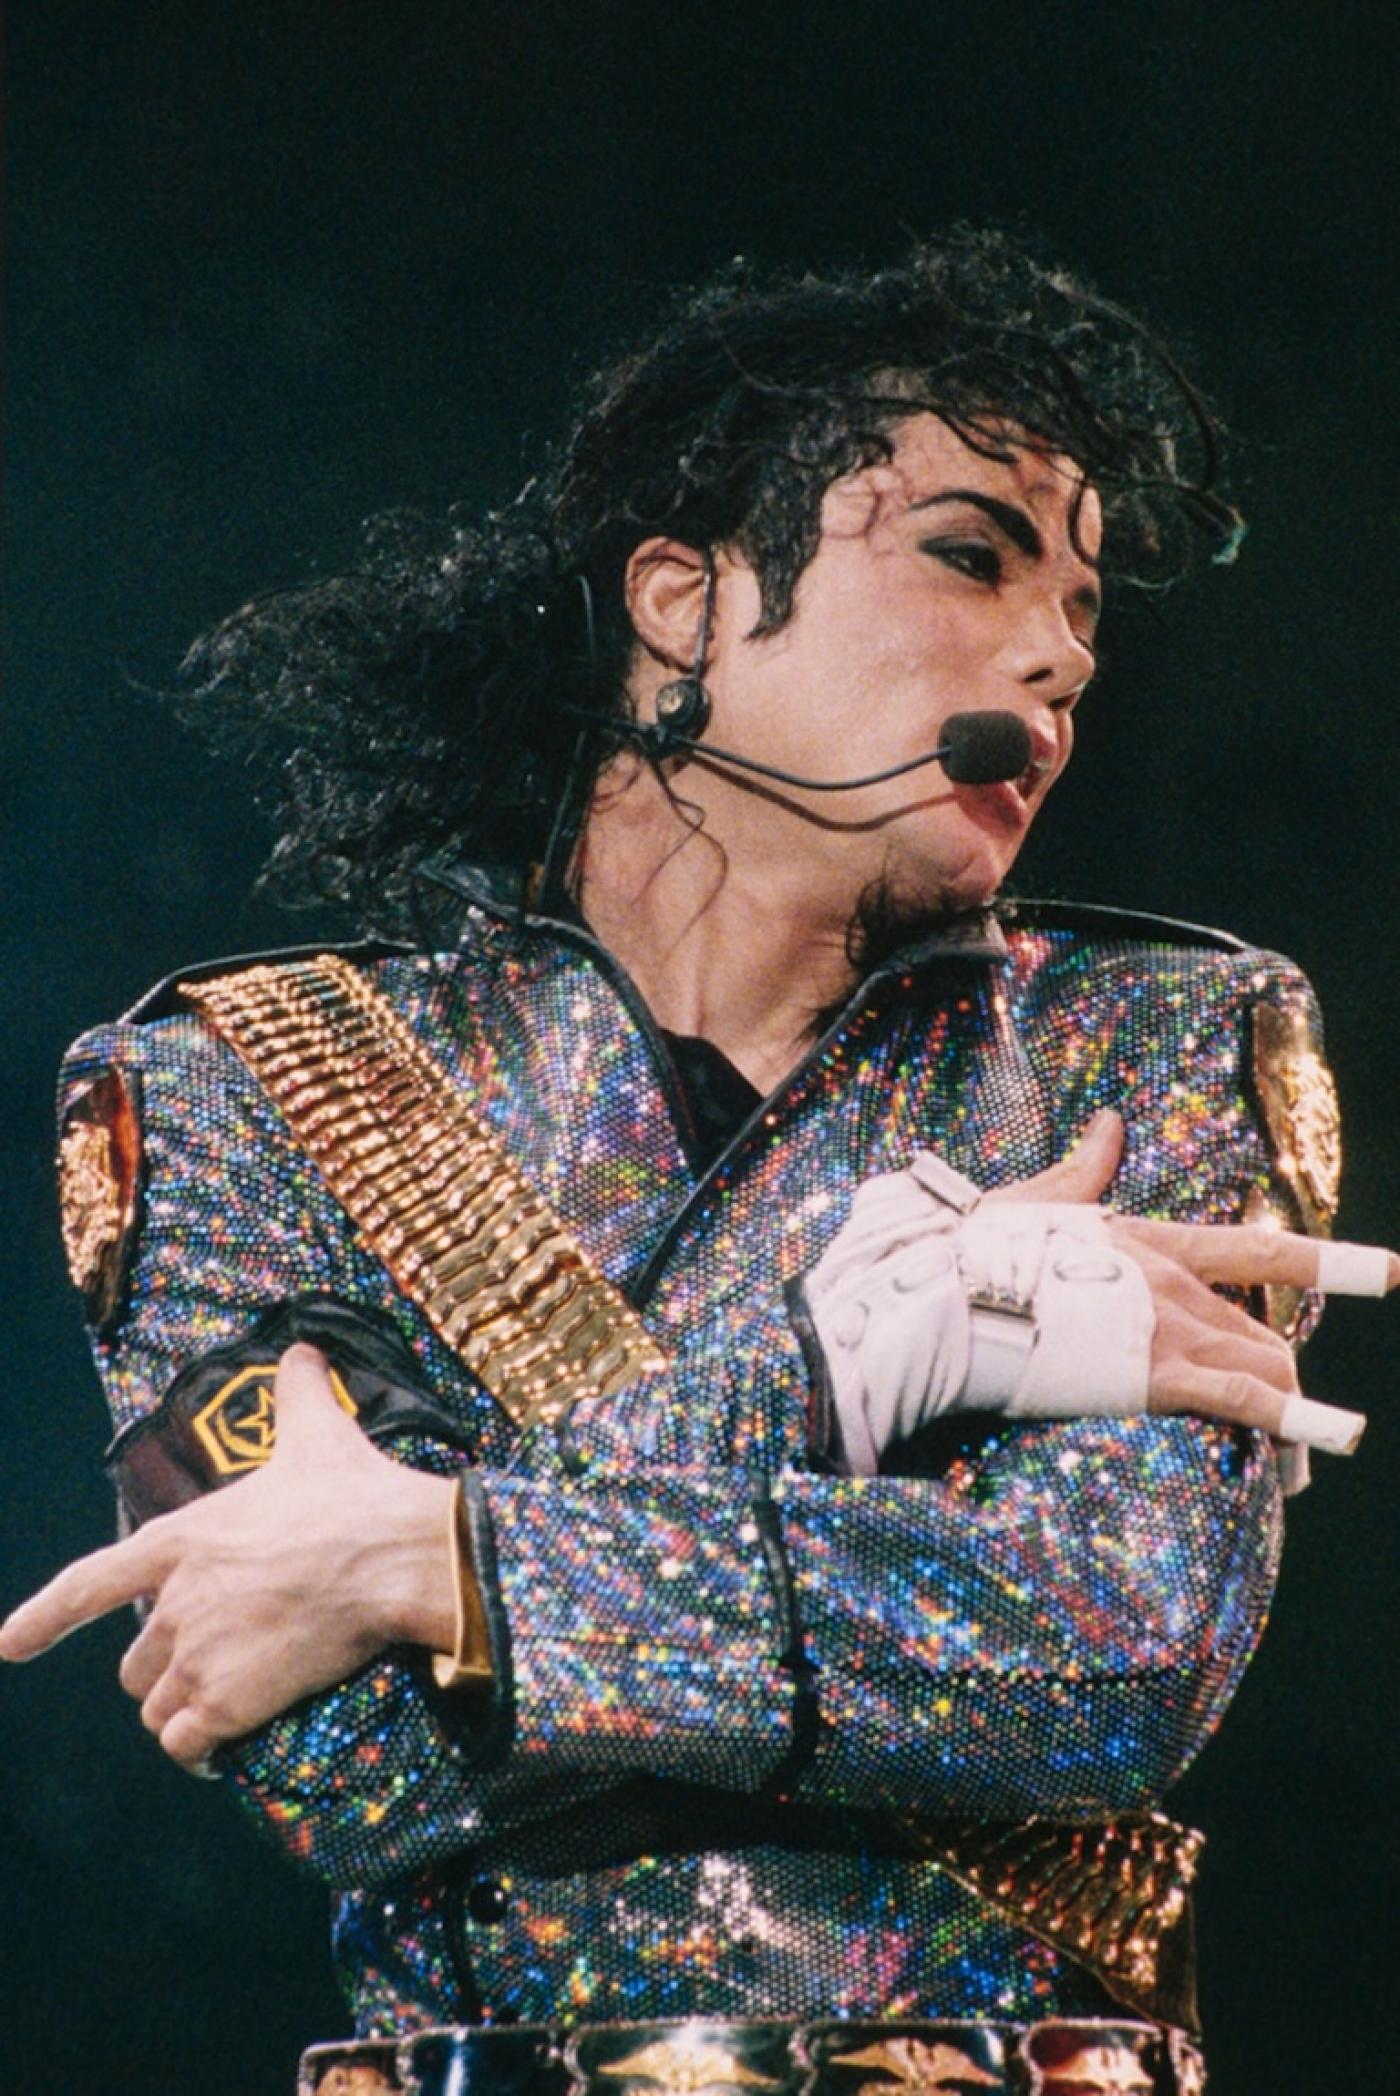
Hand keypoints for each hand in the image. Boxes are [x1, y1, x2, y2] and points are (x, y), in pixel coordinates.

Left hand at [0, 1345, 457, 1768]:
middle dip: (164, 1666)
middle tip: (210, 1662)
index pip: (90, 1583)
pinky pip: (186, 1744)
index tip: (8, 1644)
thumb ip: (297, 1393)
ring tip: (220, 1705)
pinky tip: (220, 1747)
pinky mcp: (227, 1703)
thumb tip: (304, 1352)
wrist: (393, 1556)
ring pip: (157, 1707)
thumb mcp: (318, 1433)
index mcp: (181, 1539)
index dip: (44, 1617)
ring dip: (182, 1710)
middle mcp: (175, 1602)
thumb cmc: (352, 1494)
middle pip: (134, 1661)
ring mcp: (197, 1656)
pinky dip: (198, 1750)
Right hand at [989, 1108, 1398, 1442]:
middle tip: (1290, 1426)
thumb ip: (1084, 1169)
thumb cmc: (976, 1251)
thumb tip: (1110, 1124)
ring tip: (1296, 1466)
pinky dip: (1293, 1426)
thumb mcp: (1038, 1201)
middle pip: (1261, 1332)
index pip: (1258, 1252)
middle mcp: (1173, 1281)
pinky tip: (1321, 1450)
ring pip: (1264, 1367)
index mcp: (1148, 1241)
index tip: (1390, 1272)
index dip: (1327, 1262)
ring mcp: (1170, 1327)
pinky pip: (1246, 1403)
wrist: (950, 1293)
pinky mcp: (1156, 1373)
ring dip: (1289, 1414)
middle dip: (1279, 1379)